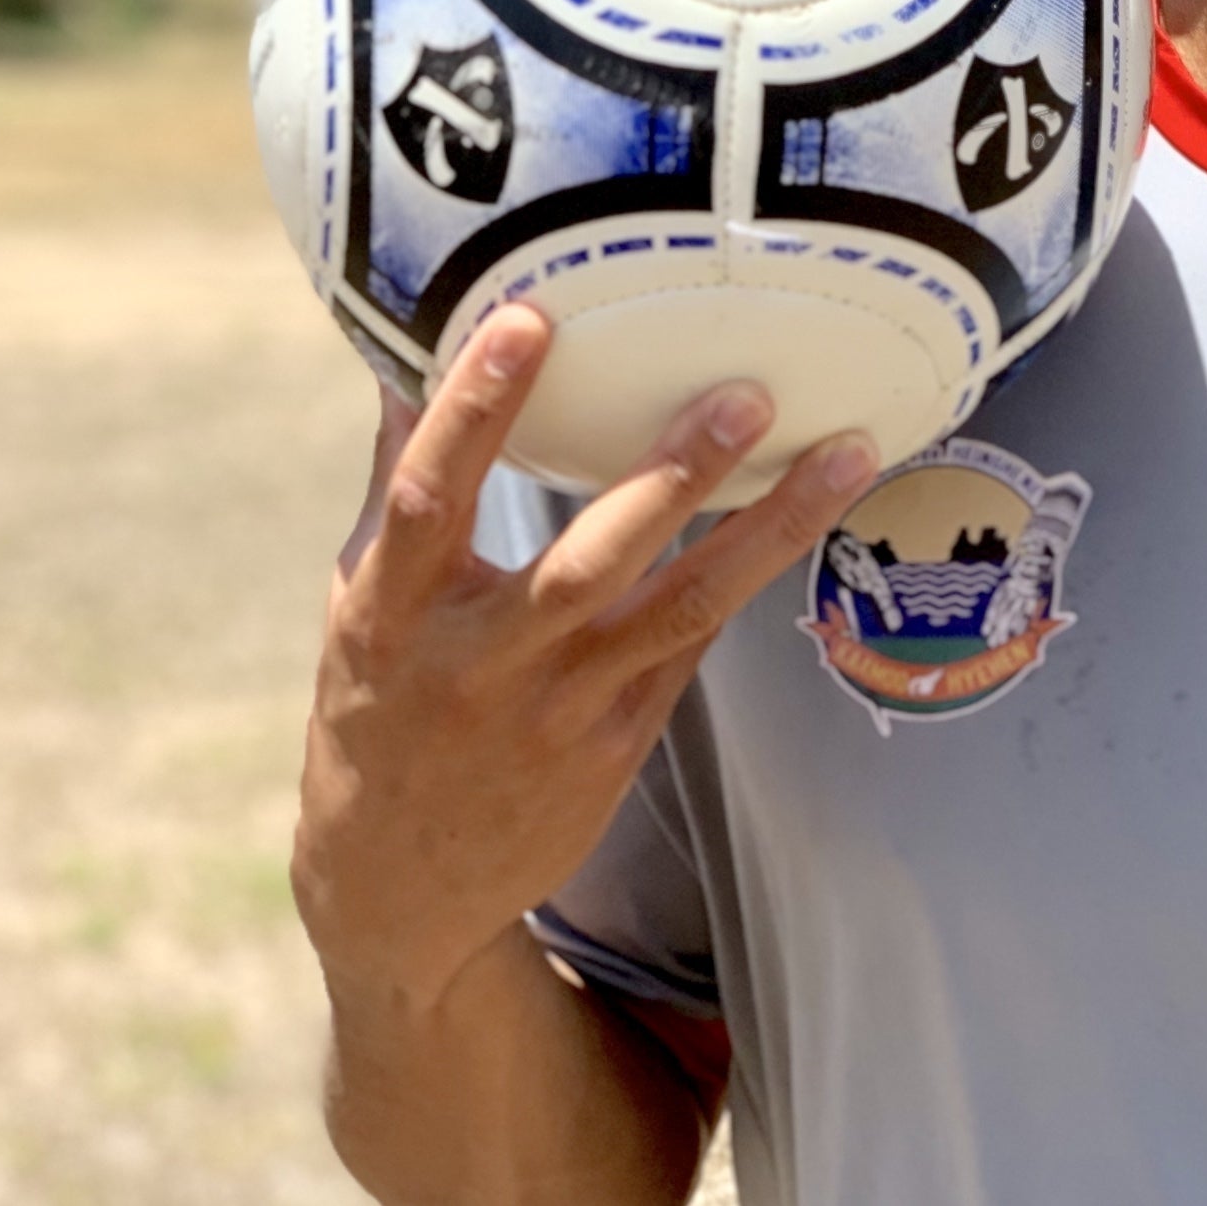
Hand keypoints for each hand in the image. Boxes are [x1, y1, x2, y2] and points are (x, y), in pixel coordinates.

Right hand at [292, 305, 875, 1017]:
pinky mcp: (616, 747)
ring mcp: (557, 711)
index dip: (475, 409)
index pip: (432, 496)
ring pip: (677, 612)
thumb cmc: (377, 711)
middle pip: (587, 565)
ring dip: (769, 532)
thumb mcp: (358, 602)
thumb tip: (401, 356)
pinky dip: (747, 579)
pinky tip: (815, 512)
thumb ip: (392, 484)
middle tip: (748, 393)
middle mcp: (480, 661)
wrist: (397, 888)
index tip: (531, 317)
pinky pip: (692, 648)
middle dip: (672, 477)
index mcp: (394, 612)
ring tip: (848, 455)